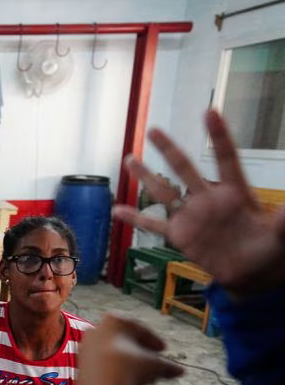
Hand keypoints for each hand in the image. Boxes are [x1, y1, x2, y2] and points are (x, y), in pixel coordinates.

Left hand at [76, 314, 183, 384]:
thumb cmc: (129, 369)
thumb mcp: (154, 365)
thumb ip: (168, 366)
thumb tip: (180, 371)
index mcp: (115, 320)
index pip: (140, 329)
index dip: (154, 341)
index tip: (163, 350)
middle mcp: (97, 328)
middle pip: (125, 341)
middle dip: (141, 352)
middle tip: (154, 364)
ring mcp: (86, 345)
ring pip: (114, 353)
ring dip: (129, 363)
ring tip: (143, 376)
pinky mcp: (80, 363)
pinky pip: (102, 363)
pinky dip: (115, 369)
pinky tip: (127, 382)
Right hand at [118, 109, 284, 294]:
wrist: (252, 272)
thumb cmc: (271, 249)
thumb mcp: (281, 235)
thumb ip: (284, 222)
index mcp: (236, 193)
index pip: (227, 159)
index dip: (219, 136)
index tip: (210, 112)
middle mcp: (209, 200)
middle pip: (185, 169)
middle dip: (170, 150)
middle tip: (154, 130)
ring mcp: (191, 216)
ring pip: (164, 192)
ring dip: (146, 177)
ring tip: (129, 159)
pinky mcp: (180, 235)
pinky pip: (153, 225)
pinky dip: (135, 219)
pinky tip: (117, 211)